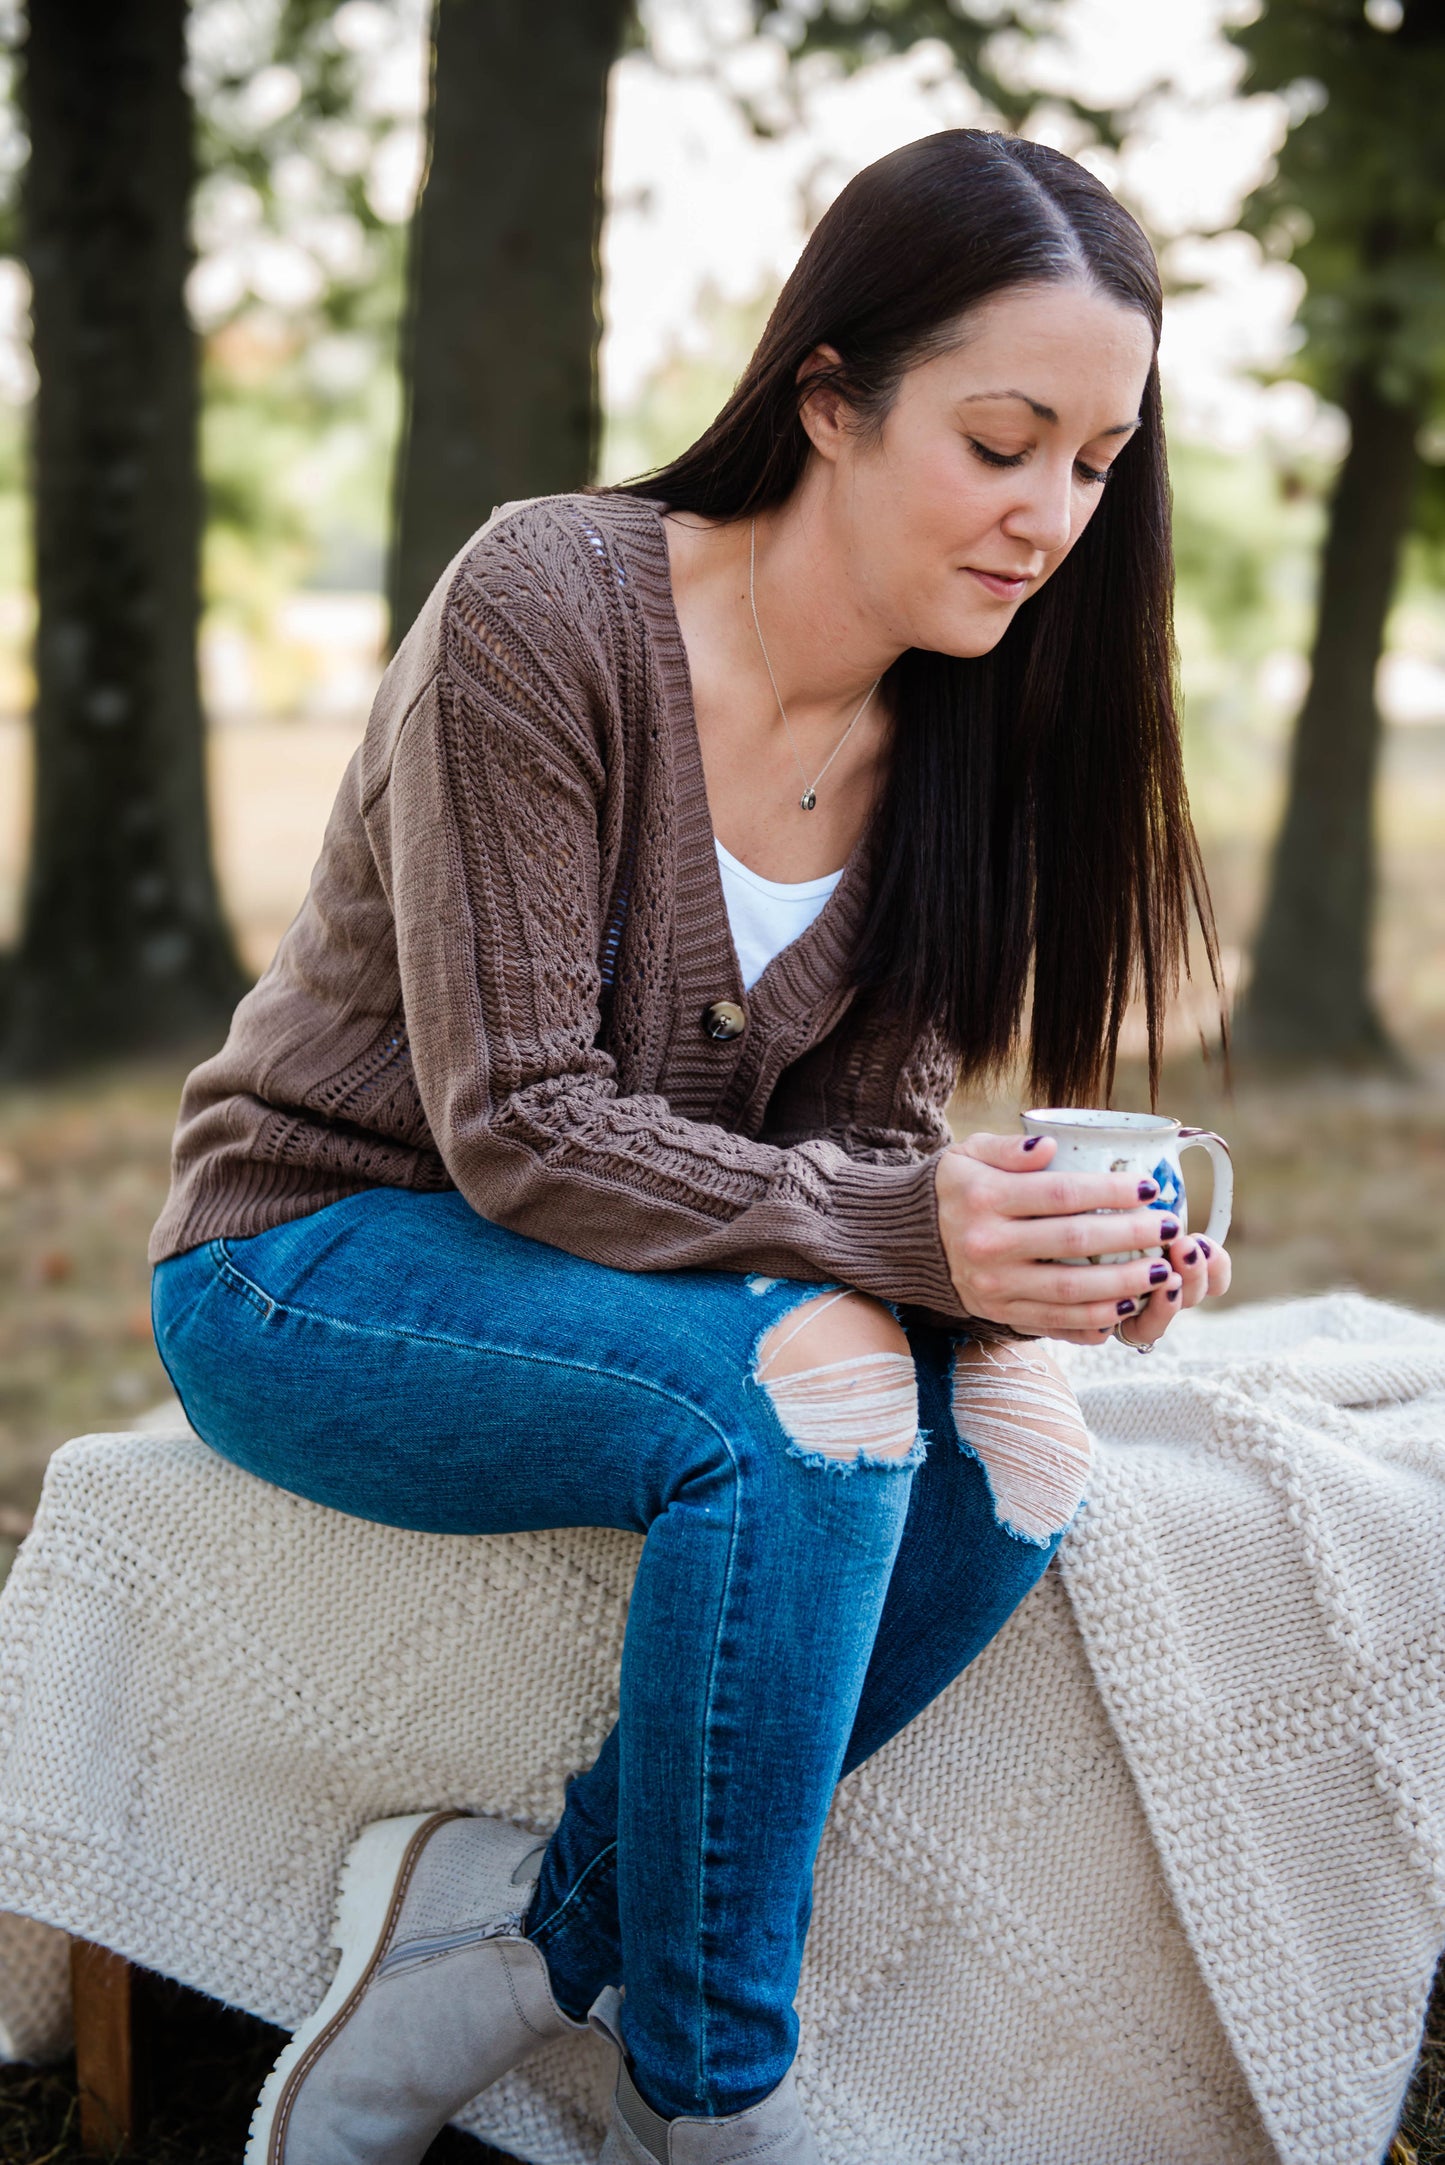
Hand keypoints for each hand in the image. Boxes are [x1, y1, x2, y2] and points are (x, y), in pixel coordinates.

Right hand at [934, 1130, 1230, 1346]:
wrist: (909, 1241)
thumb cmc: (955, 1188)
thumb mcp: (969, 1154)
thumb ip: (1009, 1148)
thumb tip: (1051, 1146)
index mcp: (983, 1198)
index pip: (1060, 1194)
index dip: (1111, 1192)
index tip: (1150, 1187)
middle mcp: (987, 1244)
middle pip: (1073, 1244)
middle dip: (1131, 1236)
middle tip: (1169, 1226)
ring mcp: (993, 1286)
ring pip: (1070, 1292)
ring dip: (1123, 1284)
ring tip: (1161, 1272)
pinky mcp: (999, 1313)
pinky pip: (1054, 1323)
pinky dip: (1094, 1320)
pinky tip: (1126, 1308)